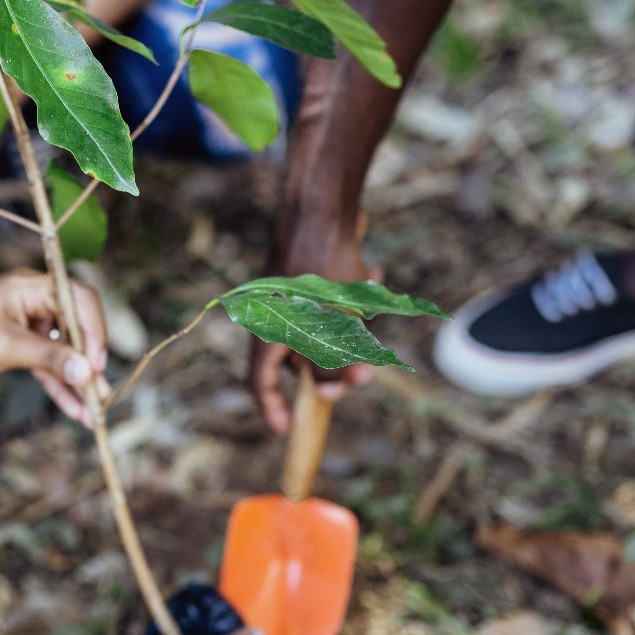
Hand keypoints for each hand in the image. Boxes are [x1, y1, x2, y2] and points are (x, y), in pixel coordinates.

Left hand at [0, 270, 109, 423]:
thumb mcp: (4, 347)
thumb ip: (47, 358)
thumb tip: (87, 371)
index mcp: (31, 287)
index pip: (79, 300)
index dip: (94, 330)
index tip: (96, 364)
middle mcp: (35, 300)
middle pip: (78, 328)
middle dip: (90, 363)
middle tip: (101, 395)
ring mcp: (30, 322)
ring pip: (65, 352)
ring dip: (78, 381)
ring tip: (93, 413)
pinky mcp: (22, 344)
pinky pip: (49, 365)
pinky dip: (59, 387)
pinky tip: (74, 411)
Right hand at [249, 241, 380, 434]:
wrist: (323, 206)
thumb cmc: (322, 267)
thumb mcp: (333, 324)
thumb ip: (334, 362)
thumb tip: (338, 389)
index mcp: (268, 333)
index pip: (262, 382)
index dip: (274, 408)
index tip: (287, 428)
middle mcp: (273, 318)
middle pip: (300, 359)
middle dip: (334, 368)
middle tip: (362, 373)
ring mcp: (289, 298)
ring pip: (321, 329)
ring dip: (350, 329)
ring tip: (371, 311)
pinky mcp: (307, 278)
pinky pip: (330, 300)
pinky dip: (351, 299)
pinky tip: (372, 275)